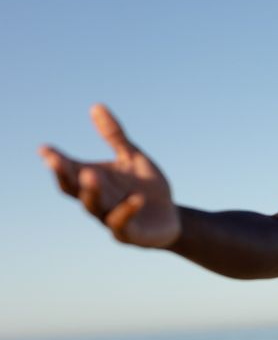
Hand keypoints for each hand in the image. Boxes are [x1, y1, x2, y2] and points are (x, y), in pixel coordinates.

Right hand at [38, 104, 181, 246]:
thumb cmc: (146, 187)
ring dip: (91, 191)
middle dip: (63, 175)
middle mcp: (98, 199)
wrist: (171, 217)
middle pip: (73, 189)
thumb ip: (115, 136)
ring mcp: (110, 217)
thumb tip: (96, 106)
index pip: (69, 171)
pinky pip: (124, 223)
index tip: (45, 149)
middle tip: (55, 160)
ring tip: (90, 174)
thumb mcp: (132, 157)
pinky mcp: (130, 232)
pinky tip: (137, 198)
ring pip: (94, 206)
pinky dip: (128, 210)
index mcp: (95, 181)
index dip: (56, 162)